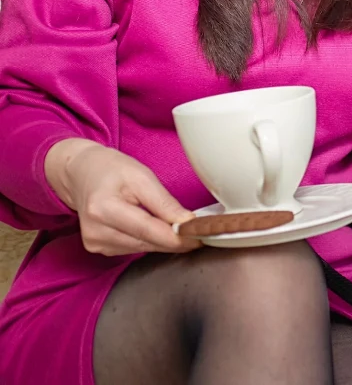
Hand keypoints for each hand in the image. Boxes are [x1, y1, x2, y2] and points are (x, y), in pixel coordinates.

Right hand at [46, 138, 199, 255]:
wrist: (82, 173)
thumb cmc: (111, 170)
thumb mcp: (142, 176)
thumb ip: (164, 202)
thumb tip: (187, 223)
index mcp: (103, 208)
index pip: (148, 230)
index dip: (177, 237)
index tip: (200, 237)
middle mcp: (95, 231)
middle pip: (146, 242)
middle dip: (175, 240)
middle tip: (200, 234)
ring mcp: (94, 242)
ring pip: (142, 248)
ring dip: (163, 242)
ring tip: (181, 230)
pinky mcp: (97, 248)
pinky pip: (133, 249)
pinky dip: (149, 241)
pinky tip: (156, 230)